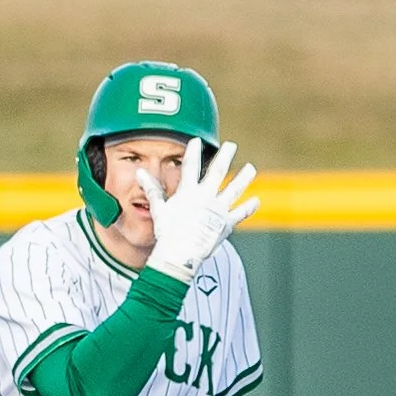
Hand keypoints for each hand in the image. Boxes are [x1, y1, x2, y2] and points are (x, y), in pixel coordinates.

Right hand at [138, 138, 258, 282]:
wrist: (180, 254)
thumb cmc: (167, 234)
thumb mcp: (159, 209)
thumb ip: (152, 190)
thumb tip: (140, 173)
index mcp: (188, 193)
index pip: (190, 167)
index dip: (193, 152)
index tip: (198, 140)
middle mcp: (205, 197)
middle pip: (218, 171)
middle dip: (225, 156)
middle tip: (231, 145)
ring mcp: (218, 210)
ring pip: (234, 189)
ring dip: (243, 177)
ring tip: (250, 168)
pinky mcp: (226, 224)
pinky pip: (240, 213)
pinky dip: (249, 207)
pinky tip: (256, 200)